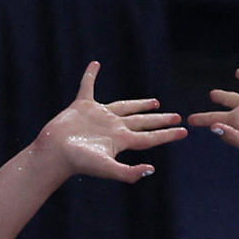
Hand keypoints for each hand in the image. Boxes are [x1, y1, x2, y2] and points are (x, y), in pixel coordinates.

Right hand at [38, 63, 186, 182]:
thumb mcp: (107, 168)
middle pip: (142, 122)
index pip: (150, 137)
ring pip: (124, 106)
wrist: (55, 152)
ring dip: (139, 104)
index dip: (167, 134)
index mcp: (121, 140)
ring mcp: (99, 116)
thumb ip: (128, 173)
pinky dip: (90, 75)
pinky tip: (96, 65)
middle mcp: (114, 127)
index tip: (183, 131)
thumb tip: (151, 169)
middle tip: (175, 116)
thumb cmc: (79, 162)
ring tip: (154, 101)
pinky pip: (87, 86)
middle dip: (159, 119)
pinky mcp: (82, 106)